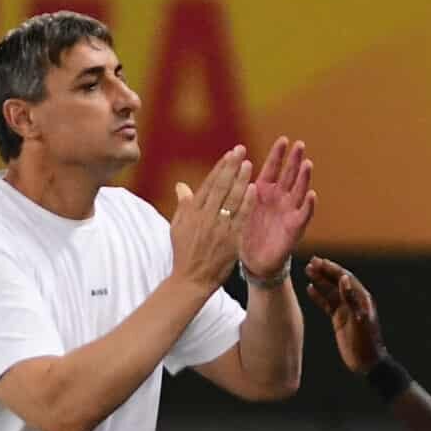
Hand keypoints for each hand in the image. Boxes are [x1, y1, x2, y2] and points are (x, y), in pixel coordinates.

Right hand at [170, 146, 251, 291]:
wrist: (191, 280)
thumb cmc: (184, 253)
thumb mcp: (177, 227)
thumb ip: (183, 205)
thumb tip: (181, 185)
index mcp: (192, 211)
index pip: (209, 183)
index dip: (221, 167)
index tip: (230, 153)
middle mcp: (205, 217)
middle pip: (220, 186)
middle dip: (231, 166)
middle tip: (241, 150)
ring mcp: (218, 228)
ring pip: (231, 199)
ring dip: (240, 180)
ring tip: (249, 164)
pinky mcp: (230, 240)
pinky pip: (240, 218)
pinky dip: (246, 203)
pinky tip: (253, 189)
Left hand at [237, 137, 315, 279]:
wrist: (253, 262)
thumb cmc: (243, 233)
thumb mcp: (234, 209)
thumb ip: (226, 192)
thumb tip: (196, 178)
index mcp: (263, 190)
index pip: (273, 167)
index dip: (278, 154)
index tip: (283, 140)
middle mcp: (279, 197)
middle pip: (289, 174)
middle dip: (294, 160)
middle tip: (300, 144)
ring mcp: (289, 211)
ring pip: (299, 190)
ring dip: (304, 178)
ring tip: (307, 164)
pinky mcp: (295, 227)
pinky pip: (303, 214)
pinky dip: (308, 205)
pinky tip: (311, 195)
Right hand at [305, 257, 386, 371]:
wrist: (367, 362)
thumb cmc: (366, 342)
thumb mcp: (359, 320)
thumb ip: (351, 299)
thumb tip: (343, 278)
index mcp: (362, 298)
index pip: (345, 278)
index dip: (332, 269)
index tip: (319, 261)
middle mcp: (354, 301)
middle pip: (337, 282)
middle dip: (324, 272)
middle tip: (310, 263)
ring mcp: (346, 310)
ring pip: (330, 291)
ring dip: (320, 281)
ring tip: (308, 271)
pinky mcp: (339, 319)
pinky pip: (327, 304)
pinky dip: (318, 296)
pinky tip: (309, 289)